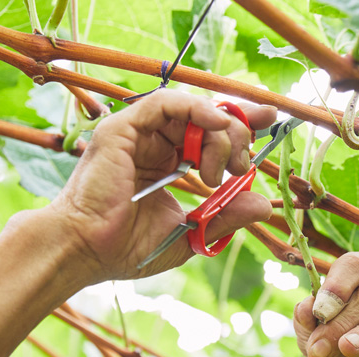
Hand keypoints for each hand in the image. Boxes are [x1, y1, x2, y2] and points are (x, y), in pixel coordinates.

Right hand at [50, 91, 276, 282]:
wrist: (89, 251)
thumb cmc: (129, 247)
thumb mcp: (191, 234)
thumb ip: (225, 217)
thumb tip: (263, 205)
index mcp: (168, 164)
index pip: (208, 134)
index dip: (239, 124)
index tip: (269, 123)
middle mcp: (155, 145)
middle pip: (206, 119)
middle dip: (236, 135)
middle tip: (242, 166)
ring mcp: (138, 134)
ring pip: (192, 111)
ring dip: (220, 132)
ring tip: (226, 168)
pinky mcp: (123, 128)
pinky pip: (165, 103)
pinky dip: (196, 108)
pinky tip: (215, 124)